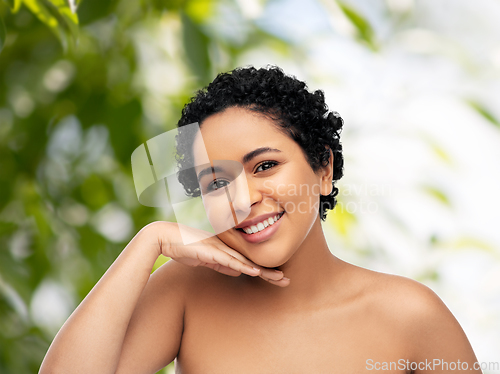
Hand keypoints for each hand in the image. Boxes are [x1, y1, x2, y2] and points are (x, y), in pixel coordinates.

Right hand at [152, 222, 289, 286]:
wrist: (165, 236)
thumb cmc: (184, 247)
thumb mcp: (207, 259)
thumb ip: (222, 265)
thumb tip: (239, 272)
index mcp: (226, 250)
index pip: (249, 263)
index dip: (264, 271)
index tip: (278, 279)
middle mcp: (227, 248)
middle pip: (252, 262)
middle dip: (270, 273)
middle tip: (286, 281)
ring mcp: (220, 249)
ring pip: (246, 262)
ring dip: (263, 271)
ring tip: (278, 278)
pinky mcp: (211, 251)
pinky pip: (230, 261)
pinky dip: (243, 266)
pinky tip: (255, 272)